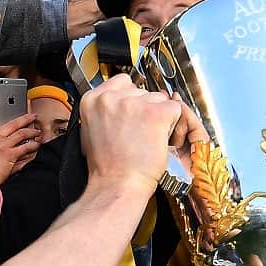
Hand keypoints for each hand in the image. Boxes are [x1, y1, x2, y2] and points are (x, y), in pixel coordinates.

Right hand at [0, 86, 39, 183]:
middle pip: (13, 122)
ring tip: (37, 132)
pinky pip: (26, 147)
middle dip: (25, 117)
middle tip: (33, 114)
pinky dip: (33, 146)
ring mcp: (3, 145)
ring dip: (32, 132)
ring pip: (22, 133)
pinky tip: (37, 145)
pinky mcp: (10, 155)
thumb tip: (2, 135)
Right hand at [79, 77, 183, 196]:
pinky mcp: (156, 112)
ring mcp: (135, 102)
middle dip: (144, 109)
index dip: (130, 99)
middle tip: (138, 132)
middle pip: (141, 90)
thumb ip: (104, 111)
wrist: (116, 184)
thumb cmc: (106, 166)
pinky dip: (171, 125)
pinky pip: (174, 109)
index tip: (131, 112)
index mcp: (93, 99)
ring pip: (158, 99)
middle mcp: (112, 97)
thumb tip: (118, 104)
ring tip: (146, 138)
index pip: (121, 82)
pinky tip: (158, 139)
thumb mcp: (91, 131)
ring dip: (158, 117)